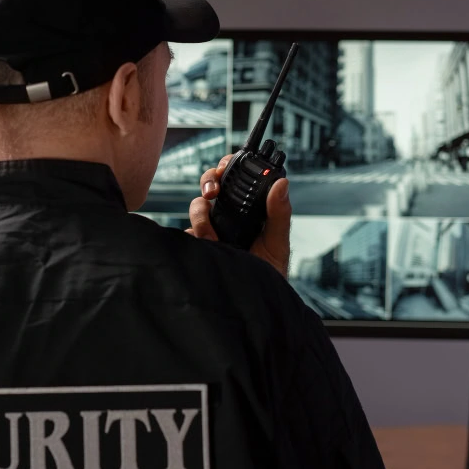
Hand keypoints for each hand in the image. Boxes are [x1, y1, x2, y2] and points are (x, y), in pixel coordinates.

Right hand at [186, 153, 291, 275]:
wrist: (253, 300)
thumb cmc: (269, 272)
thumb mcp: (277, 241)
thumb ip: (279, 213)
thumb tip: (282, 183)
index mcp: (248, 209)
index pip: (236, 178)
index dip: (227, 168)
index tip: (225, 171)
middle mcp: (228, 216)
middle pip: (211, 185)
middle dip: (208, 182)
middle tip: (212, 193)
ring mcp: (210, 230)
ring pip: (197, 208)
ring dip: (200, 217)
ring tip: (212, 237)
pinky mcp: (198, 246)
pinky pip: (186, 234)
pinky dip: (192, 237)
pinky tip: (205, 248)